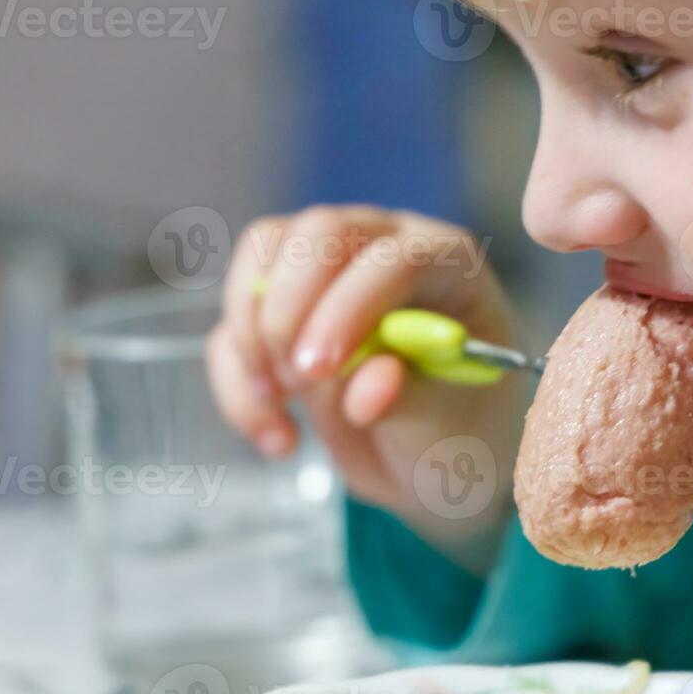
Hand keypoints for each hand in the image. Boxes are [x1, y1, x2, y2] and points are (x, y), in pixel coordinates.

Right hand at [206, 205, 526, 571]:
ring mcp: (331, 265)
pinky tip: (280, 436)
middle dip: (289, 308)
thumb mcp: (446, 433)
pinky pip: (237, 317)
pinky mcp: (283, 302)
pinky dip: (237, 378)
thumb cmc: (455, 433)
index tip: (319, 369)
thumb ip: (410, 405)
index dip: (349, 305)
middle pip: (318, 232)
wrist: (427, 461)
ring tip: (281, 406)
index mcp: (449, 265)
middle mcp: (387, 245)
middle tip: (296, 381)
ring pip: (263, 251)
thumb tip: (369, 387)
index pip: (394, 258)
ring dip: (252, 334)